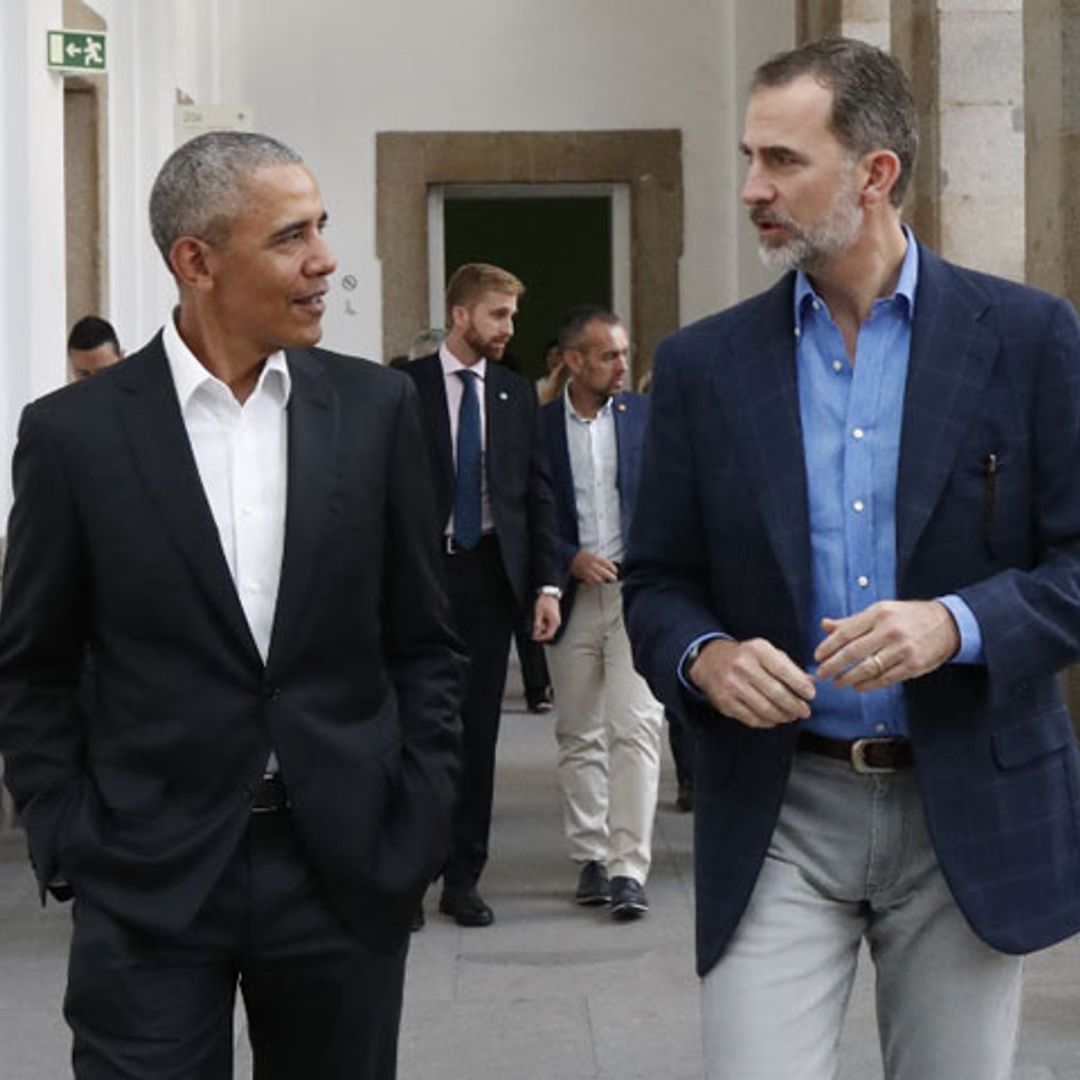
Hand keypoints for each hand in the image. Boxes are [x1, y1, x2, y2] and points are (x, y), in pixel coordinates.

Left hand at [532, 594, 561, 641]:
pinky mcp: (553, 618)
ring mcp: (555, 620)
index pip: (548, 635)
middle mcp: (556, 623)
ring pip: (548, 629)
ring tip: (536, 622)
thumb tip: (536, 631)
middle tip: (533, 630)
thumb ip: (537, 623)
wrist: (550, 594)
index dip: (540, 637)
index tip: (534, 637)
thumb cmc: (545, 601)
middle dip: (541, 633)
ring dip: (542, 629)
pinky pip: (548, 625)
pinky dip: (543, 625)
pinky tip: (539, 620)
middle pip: (549, 633)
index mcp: (554, 622)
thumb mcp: (539, 612)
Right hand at [569, 550, 618, 583]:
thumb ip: (601, 560)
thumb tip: (610, 568)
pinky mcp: (583, 576)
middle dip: (611, 577)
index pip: (607, 564)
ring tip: (605, 581)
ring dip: (603, 580)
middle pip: (604, 573)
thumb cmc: (584, 556)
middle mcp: (592, 564)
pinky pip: (591, 581)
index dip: (613, 569)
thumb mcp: (593, 554)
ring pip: (598, 579)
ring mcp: (587, 571)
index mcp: (595, 558)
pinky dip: (595, 582)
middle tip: (614, 579)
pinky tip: (597, 582)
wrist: (571, 557)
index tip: (616, 572)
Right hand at [688, 638, 814, 728]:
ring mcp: (732, 686)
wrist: (709, 661)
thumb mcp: (766, 653)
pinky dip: (768, 722)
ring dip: (783, 716)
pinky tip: (775, 719)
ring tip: (791, 716)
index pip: (784, 670)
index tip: (811, 695)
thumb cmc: (745, 657)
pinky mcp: (725, 703)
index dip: (800, 685)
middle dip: (795, 705)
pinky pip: (752, 718)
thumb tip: (810, 682)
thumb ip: (788, 666)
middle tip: (805, 711)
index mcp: (756, 650)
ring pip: (766, 708)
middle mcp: (743, 666)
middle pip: (776, 693)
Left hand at [814, 600, 959, 690]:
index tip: (818, 656)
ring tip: (838, 682)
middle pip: (853, 652)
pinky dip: (868, 685)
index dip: (828, 646)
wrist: (946, 624)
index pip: (845, 632)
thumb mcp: (880, 611)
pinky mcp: (913, 665)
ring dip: (848, 678)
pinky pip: (885, 679)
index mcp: (879, 613)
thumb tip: (825, 625)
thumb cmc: (907, 617)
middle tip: (821, 673)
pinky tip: (858, 686)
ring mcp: (903, 649)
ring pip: (867, 668)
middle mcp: (890, 630)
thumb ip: (852, 621)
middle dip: (833, 666)